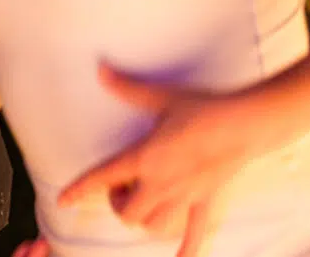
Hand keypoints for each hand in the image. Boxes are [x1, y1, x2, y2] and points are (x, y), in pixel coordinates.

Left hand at [58, 66, 282, 254]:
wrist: (245, 124)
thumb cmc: (202, 109)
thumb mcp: (161, 97)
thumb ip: (127, 88)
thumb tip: (100, 70)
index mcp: (144, 158)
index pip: (102, 177)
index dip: (80, 190)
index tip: (64, 200)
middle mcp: (161, 184)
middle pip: (128, 213)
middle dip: (118, 205)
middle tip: (123, 187)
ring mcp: (185, 198)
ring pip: (154, 227)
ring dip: (144, 221)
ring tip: (145, 204)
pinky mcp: (207, 203)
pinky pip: (195, 236)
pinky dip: (187, 251)